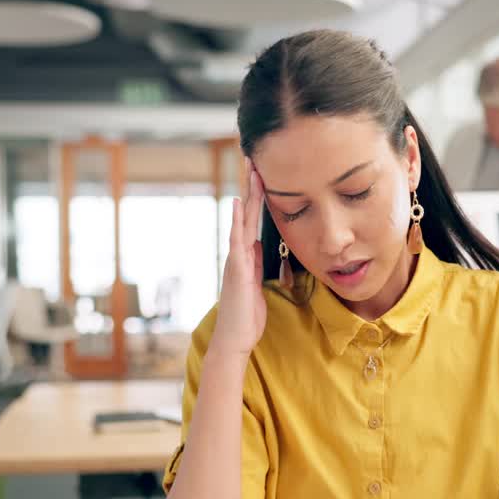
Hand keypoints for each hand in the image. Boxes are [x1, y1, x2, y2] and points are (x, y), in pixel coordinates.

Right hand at [209, 160, 267, 358]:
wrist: (235, 340)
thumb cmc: (246, 316)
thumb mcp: (256, 284)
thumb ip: (255, 263)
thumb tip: (257, 244)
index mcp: (246, 256)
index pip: (254, 220)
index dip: (259, 197)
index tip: (264, 174)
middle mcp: (239, 253)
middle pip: (247, 213)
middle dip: (252, 186)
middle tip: (254, 158)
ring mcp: (236, 259)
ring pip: (243, 220)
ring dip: (247, 195)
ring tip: (251, 170)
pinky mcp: (236, 269)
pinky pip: (237, 239)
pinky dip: (238, 220)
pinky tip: (239, 202)